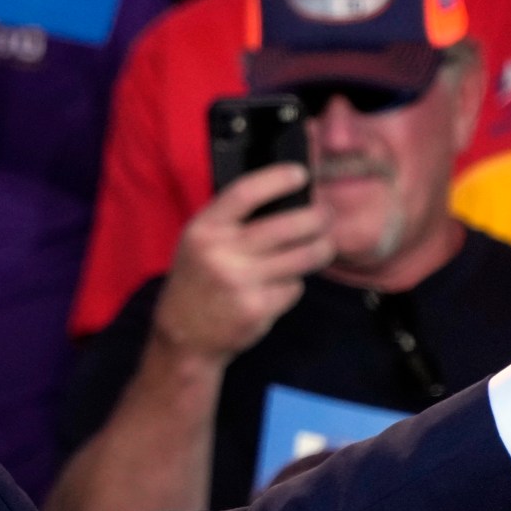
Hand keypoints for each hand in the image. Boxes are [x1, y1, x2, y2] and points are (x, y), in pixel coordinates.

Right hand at [150, 165, 333, 362]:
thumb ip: (232, 222)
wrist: (184, 335)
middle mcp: (221, 253)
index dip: (277, 179)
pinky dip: (293, 286)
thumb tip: (288, 199)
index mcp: (204, 230)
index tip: (300, 175)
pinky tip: (278, 288)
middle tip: (327, 217)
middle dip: (318, 218)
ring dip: (321, 250)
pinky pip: (293, 288)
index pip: (246, 193)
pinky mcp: (257, 308)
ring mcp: (240, 282)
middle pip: (288, 225)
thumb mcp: (200, 243)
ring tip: (323, 247)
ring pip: (302, 257)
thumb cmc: (198, 280)